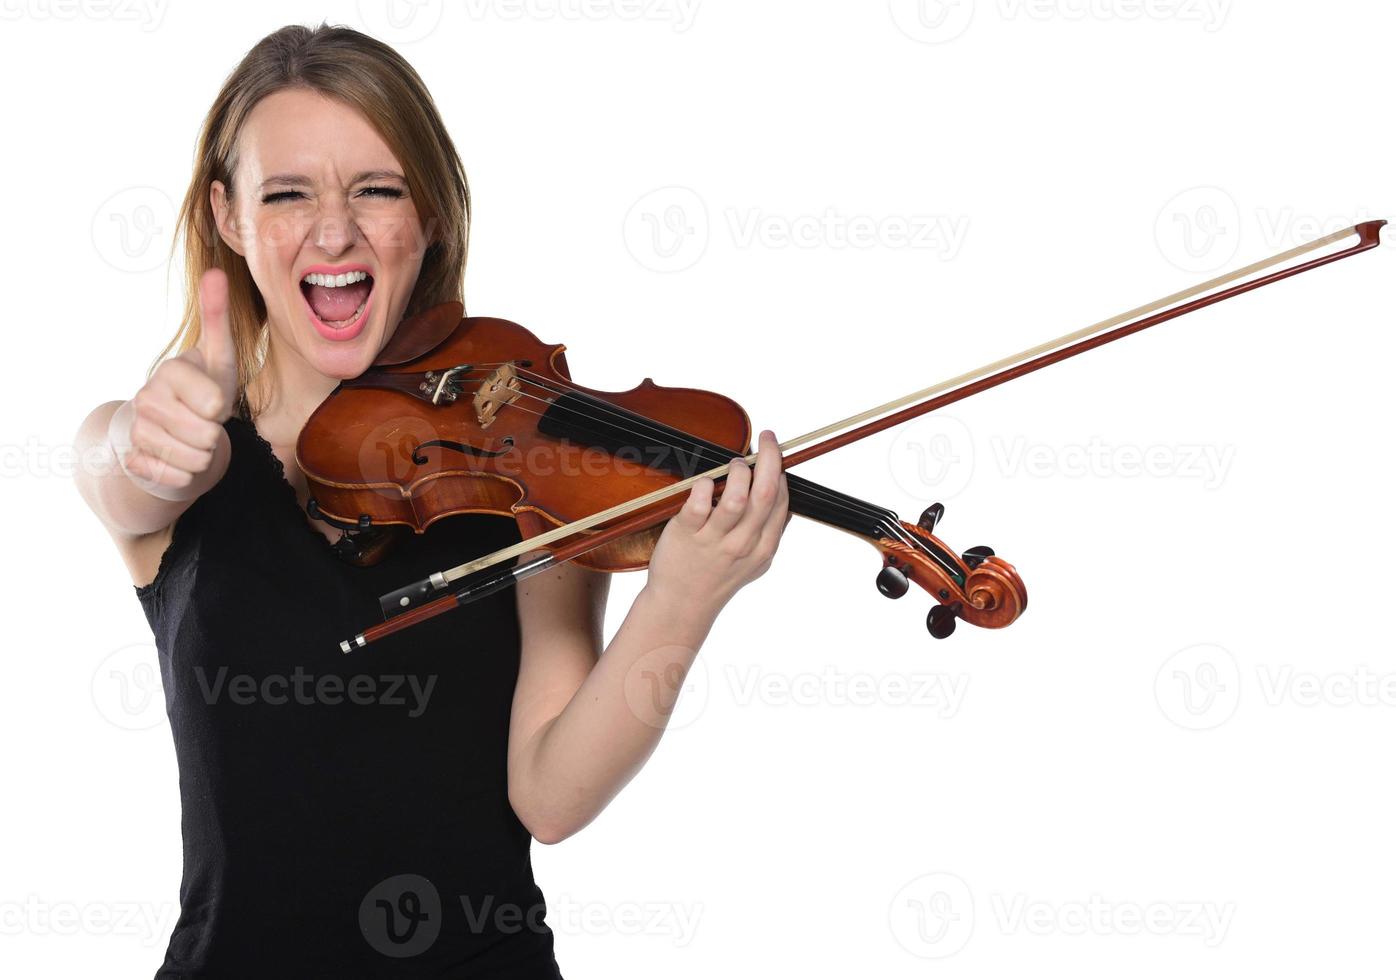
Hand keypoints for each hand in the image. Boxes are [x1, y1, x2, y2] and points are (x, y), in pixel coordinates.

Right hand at [110, 268, 238, 498]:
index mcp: (170, 372)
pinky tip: (176, 456)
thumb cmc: (203, 389)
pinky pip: (175, 478)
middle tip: (205, 422)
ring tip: (193, 438)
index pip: (213, 404)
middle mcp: (147, 399)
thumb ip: (217, 318)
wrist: (171, 427)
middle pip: (207, 437)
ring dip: (203, 456)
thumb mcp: (219, 356)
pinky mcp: (134, 461)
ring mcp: (137, 431)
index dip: (221, 408)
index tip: (213, 399)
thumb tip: (213, 272)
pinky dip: (184, 474)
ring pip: (195, 461)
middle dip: (216, 435)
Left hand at [644, 429, 790, 614]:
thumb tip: (786, 504)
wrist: (682, 606)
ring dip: (739, 472)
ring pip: (736, 499)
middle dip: (770, 458)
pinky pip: (699, 505)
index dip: (781, 470)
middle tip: (768, 437)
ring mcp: (713, 540)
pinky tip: (706, 480)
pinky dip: (705, 487)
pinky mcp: (685, 535)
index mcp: (763, 547)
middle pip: (765, 493)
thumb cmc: (717, 578)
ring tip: (736, 462)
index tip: (776, 451)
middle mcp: (742, 544)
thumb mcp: (754, 564)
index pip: (781, 501)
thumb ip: (771, 534)